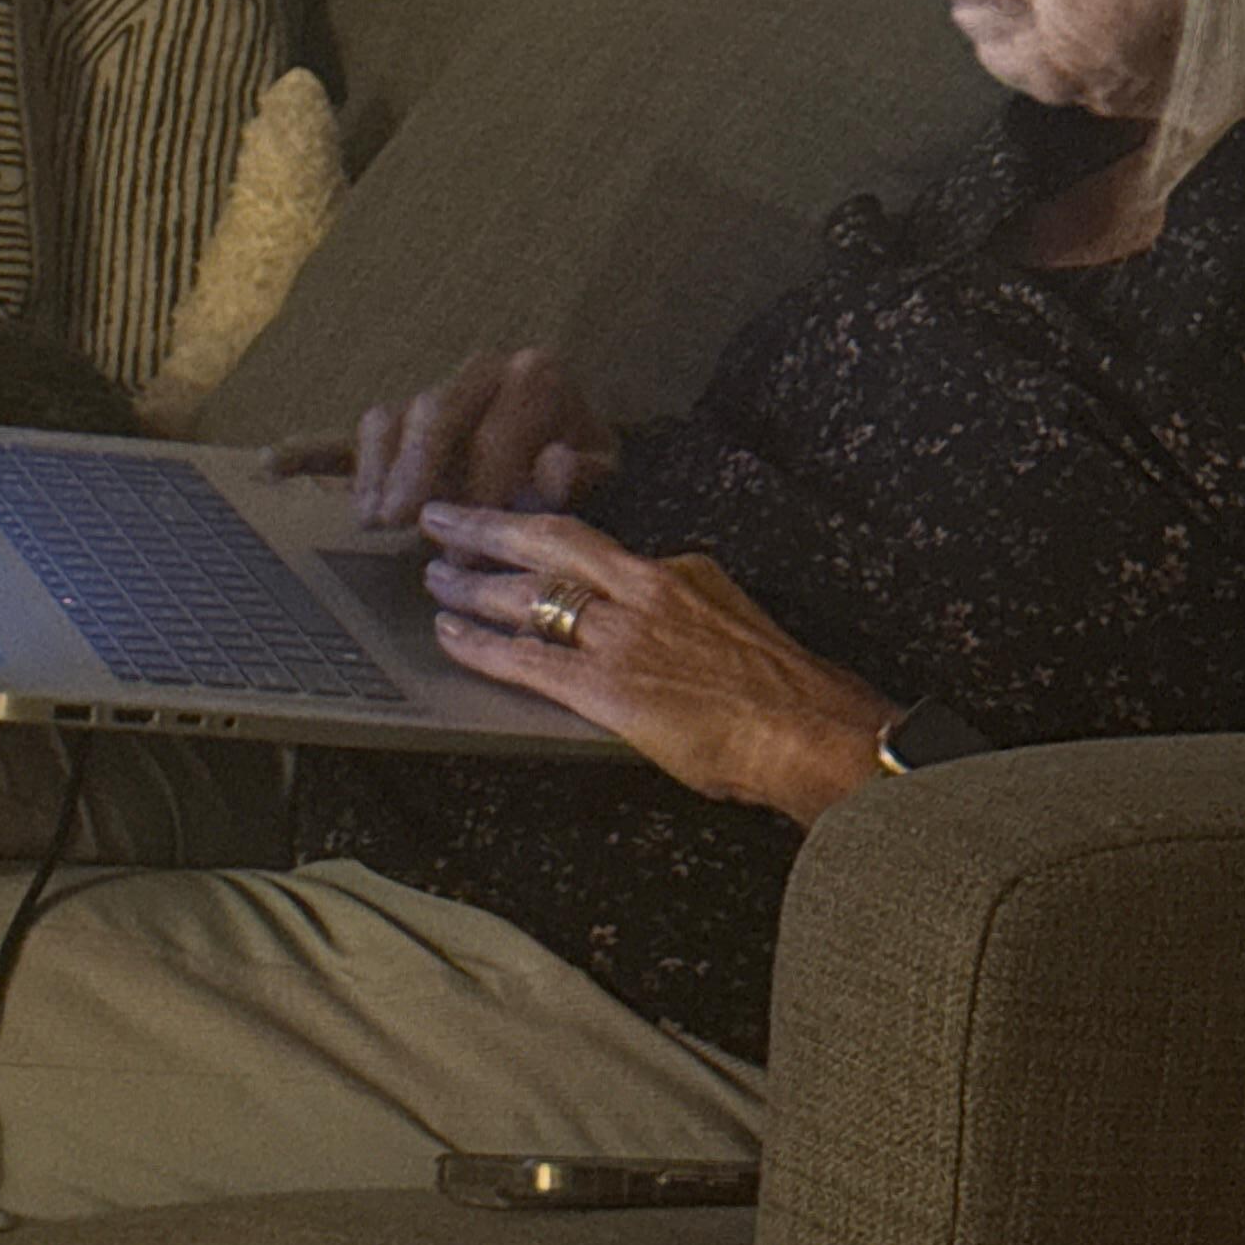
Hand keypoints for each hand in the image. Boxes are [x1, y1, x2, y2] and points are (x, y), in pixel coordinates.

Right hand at [269, 351, 618, 528]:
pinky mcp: (399, 430)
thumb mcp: (607, 466)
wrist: (573, 434)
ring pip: (389, 416)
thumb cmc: (586, 458)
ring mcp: (432, 398)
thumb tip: (553, 461)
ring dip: (377, 469)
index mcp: (534, 376)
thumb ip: (583, 470)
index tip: (482, 539)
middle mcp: (478, 373)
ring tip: (375, 520)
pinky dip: (309, 449)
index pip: (499, 429)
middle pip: (431, 411)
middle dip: (415, 469)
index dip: (488, 485)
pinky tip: (272, 465)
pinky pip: (348, 436)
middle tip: (404, 521)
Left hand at [416, 504, 890, 825]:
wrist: (810, 728)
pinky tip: (448, 637)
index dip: (538, 529)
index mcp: (673, 572)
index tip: (505, 521)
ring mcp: (619, 637)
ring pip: (526, 595)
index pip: (591, 541)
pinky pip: (524, 659)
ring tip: (435, 577)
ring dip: (472, 585)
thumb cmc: (785, 689)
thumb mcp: (734, 618)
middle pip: (547, 542)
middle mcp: (640, 590)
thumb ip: (689, 605)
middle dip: (487, 526)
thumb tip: (664, 612)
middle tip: (441, 516)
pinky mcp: (604, 687)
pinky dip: (480, 645)